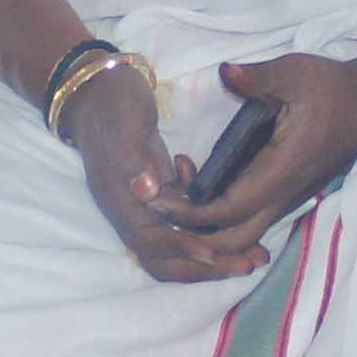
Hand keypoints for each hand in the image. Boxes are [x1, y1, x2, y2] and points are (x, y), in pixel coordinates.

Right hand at [65, 59, 243, 282]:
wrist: (100, 89)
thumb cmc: (111, 103)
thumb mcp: (122, 126)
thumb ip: (132, 161)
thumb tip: (146, 191)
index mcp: (120, 202)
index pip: (150, 243)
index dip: (180, 250)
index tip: (212, 252)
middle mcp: (134, 212)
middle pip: (167, 259)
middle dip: (207, 267)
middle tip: (249, 263)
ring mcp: (150, 204)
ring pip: (183, 243)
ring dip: (218, 251)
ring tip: (256, 253)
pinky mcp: (164, 191)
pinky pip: (190, 221)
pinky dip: (213, 222)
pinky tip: (232, 200)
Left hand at [159, 52, 356, 264]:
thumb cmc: (331, 86)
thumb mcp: (295, 72)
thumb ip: (257, 78)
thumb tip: (225, 72)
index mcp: (282, 169)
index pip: (229, 209)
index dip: (189, 212)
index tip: (156, 197)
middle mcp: (284, 194)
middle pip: (232, 241)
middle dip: (191, 234)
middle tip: (157, 204)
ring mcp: (287, 198)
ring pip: (242, 237)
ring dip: (206, 230)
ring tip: (174, 199)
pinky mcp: (287, 194)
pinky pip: (250, 222)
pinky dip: (220, 221)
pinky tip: (198, 193)